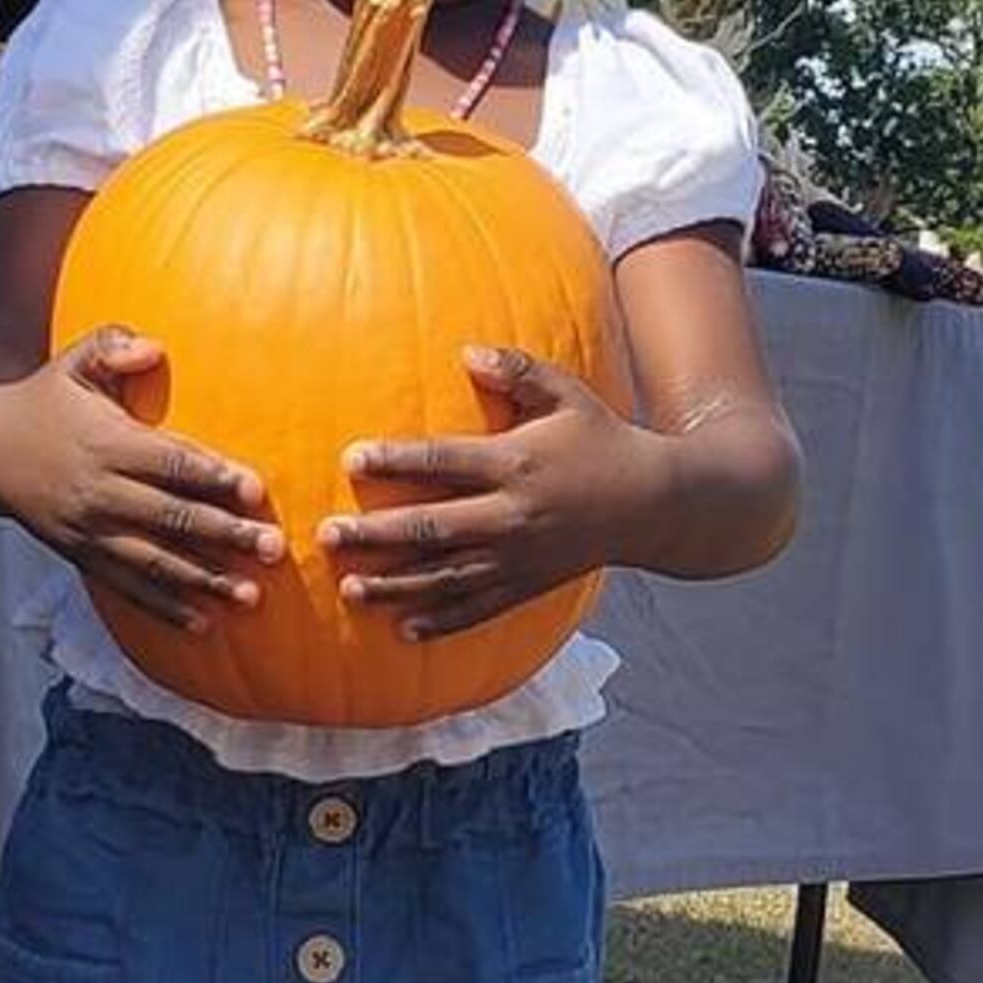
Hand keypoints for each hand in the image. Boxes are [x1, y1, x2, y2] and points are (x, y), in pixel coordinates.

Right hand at [0, 327, 283, 633]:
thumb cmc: (44, 397)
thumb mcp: (73, 360)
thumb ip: (113, 346)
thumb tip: (152, 349)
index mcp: (106, 444)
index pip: (170, 464)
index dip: (214, 477)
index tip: (256, 490)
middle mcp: (99, 493)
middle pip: (172, 518)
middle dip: (226, 536)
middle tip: (274, 549)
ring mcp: (89, 531)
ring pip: (155, 562)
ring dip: (205, 581)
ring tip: (250, 595)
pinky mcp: (80, 555)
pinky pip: (126, 587)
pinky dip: (164, 608)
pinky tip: (201, 623)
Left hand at [322, 346, 655, 639]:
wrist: (656, 504)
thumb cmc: (602, 439)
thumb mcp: (568, 395)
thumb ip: (518, 371)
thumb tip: (467, 352)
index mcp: (516, 463)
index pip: (444, 462)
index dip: (397, 461)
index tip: (351, 460)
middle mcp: (513, 515)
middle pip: (433, 528)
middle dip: (377, 534)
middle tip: (326, 535)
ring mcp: (519, 558)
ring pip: (447, 577)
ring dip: (396, 586)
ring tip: (349, 589)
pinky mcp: (529, 586)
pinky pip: (480, 610)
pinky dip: (443, 622)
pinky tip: (405, 630)